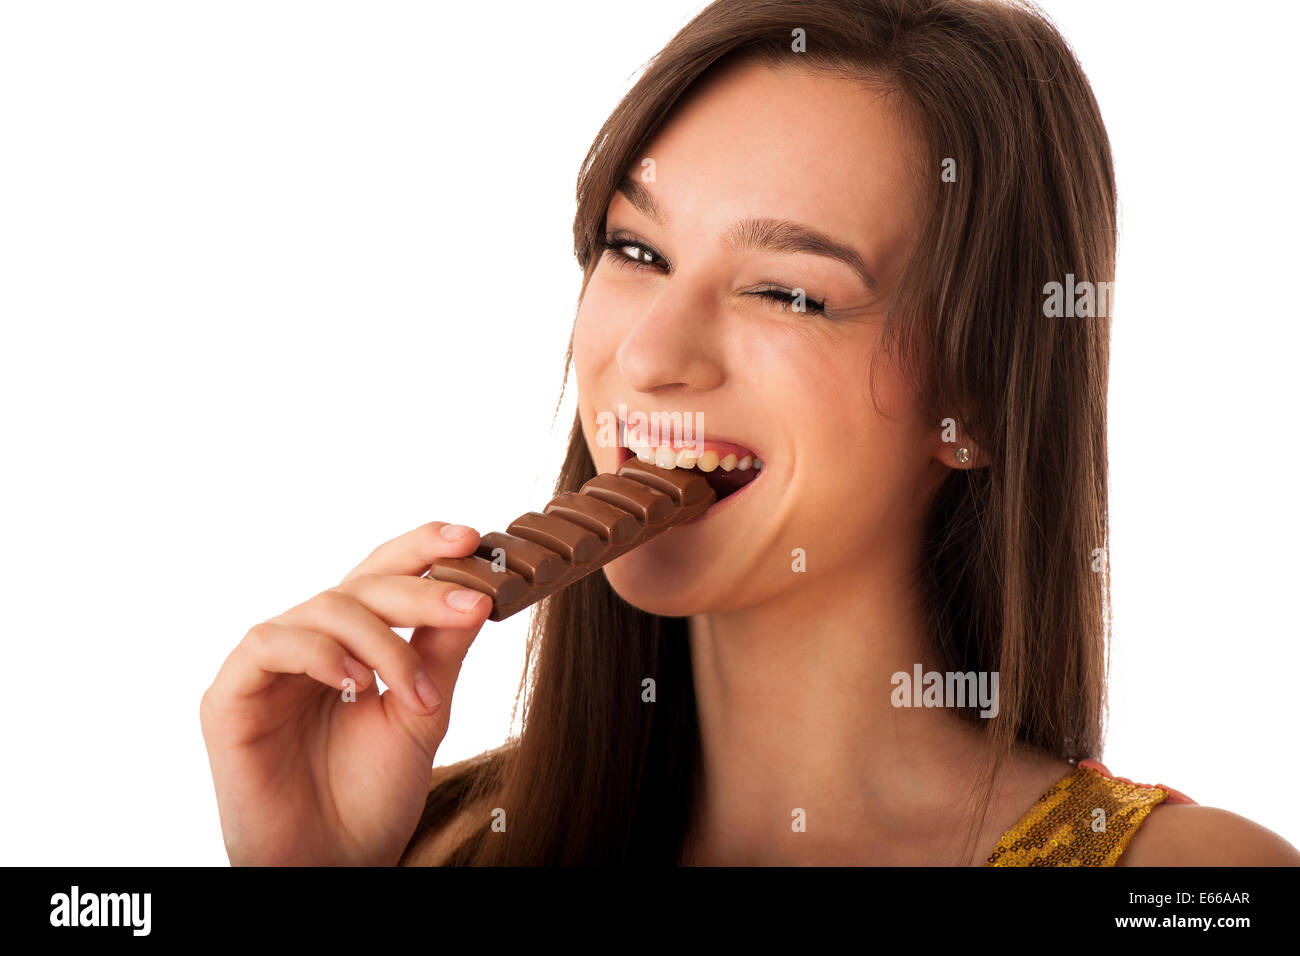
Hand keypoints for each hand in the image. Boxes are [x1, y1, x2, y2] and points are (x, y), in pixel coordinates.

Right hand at [200, 521, 491, 864]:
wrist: (334, 864)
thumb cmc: (372, 794)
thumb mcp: (424, 714)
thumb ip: (441, 653)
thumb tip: (478, 594)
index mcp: (351, 642)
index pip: (383, 574)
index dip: (421, 547)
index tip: (470, 538)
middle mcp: (308, 642)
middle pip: (361, 586)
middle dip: (420, 592)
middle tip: (470, 607)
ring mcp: (267, 666)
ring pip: (323, 610)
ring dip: (382, 643)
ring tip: (416, 693)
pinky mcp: (230, 695)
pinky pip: (269, 644)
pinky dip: (318, 654)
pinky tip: (353, 683)